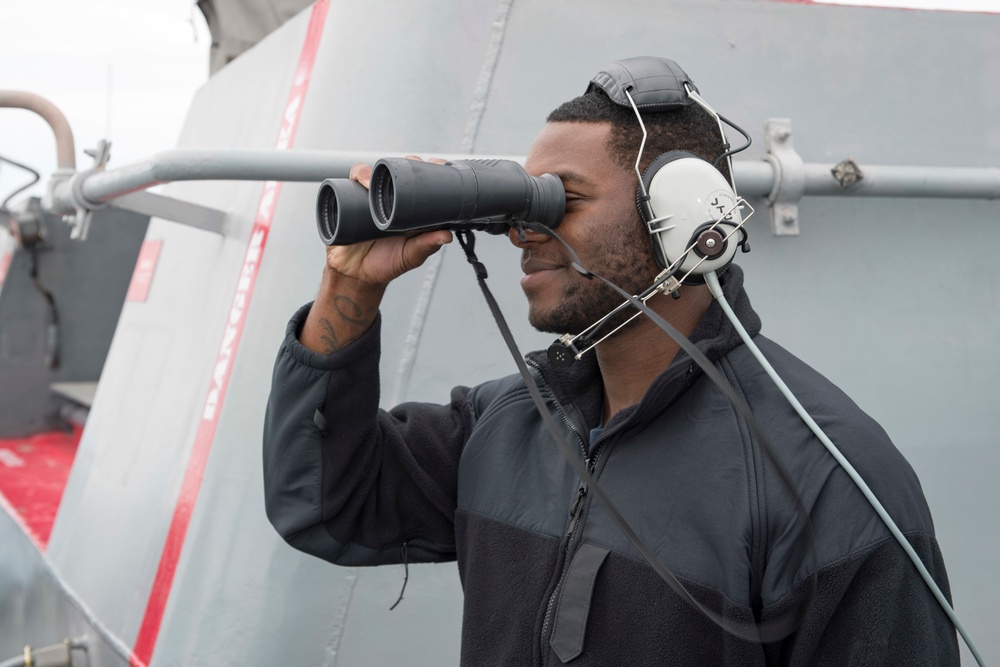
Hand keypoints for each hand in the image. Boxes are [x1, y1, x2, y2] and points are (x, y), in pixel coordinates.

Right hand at [324, 158, 452, 288]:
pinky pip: (352, 181)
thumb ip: (427, 246)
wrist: (355, 275)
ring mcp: (372, 198)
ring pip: (378, 172)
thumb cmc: (386, 264)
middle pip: (402, 171)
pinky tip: (361, 180)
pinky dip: (357, 175)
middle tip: (414, 164)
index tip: (440, 164)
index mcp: (411, 209)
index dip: (431, 170)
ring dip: (381, 167)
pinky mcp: (351, 199)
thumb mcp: (410, 257)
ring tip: (385, 176)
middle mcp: (393, 199)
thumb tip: (447, 236)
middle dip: (409, 162)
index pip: (423, 183)